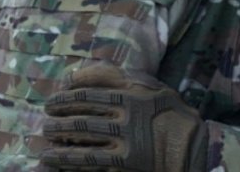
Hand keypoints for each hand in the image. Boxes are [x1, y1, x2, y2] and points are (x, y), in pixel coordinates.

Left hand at [39, 64, 205, 171]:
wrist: (193, 146)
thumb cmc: (165, 111)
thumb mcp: (145, 85)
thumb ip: (112, 77)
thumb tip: (73, 75)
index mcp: (130, 94)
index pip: (86, 94)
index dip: (64, 98)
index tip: (51, 102)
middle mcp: (127, 116)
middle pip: (81, 116)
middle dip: (58, 117)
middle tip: (46, 120)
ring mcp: (127, 140)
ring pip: (82, 137)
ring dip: (59, 137)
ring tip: (46, 137)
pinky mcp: (127, 163)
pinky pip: (90, 160)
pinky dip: (68, 159)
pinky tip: (53, 158)